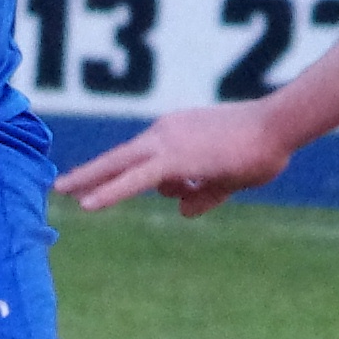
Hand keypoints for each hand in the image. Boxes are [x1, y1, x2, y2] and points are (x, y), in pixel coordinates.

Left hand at [53, 103, 295, 216]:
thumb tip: (180, 211)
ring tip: (65, 194)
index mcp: (175, 133)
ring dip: (91, 182)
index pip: (139, 156)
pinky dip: (109, 191)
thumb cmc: (260, 147)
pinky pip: (133, 179)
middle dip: (87, 173)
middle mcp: (164, 132)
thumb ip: (202, 193)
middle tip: (60, 186)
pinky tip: (87, 204)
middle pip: (117, 157)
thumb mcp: (227, 177)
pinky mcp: (173, 158)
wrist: (277, 127)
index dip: (118, 175)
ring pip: (117, 166)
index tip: (95, 185)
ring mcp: (166, 143)